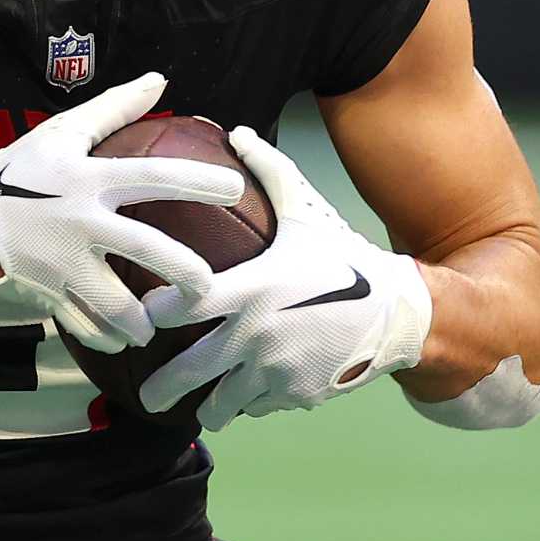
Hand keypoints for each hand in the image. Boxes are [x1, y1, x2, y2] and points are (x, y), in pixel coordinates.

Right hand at [0, 73, 246, 352]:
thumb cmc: (22, 169)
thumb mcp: (63, 132)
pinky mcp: (47, 293)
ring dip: (146, 320)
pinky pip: (88, 327)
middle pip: (148, 251)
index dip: (199, 181)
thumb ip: (114, 108)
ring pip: (119, 305)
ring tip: (160, 321)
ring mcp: (61, 262)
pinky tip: (122, 335)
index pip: (154, 176)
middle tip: (209, 287)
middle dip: (189, 274)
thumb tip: (159, 80)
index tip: (236, 187)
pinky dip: (109, 336)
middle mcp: (78, 221)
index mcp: (88, 179)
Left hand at [138, 125, 431, 427]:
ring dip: (210, 406)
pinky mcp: (299, 395)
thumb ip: (270, 170)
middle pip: (194, 368)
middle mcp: (259, 333)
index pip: (188, 302)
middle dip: (163, 387)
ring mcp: (279, 370)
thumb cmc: (345, 254)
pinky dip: (252, 404)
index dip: (156, 310)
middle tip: (144, 398)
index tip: (138, 315)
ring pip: (226, 401)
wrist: (401, 312)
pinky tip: (247, 398)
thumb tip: (237, 131)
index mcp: (253, 286)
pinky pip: (261, 406)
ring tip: (197, 408)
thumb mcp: (306, 211)